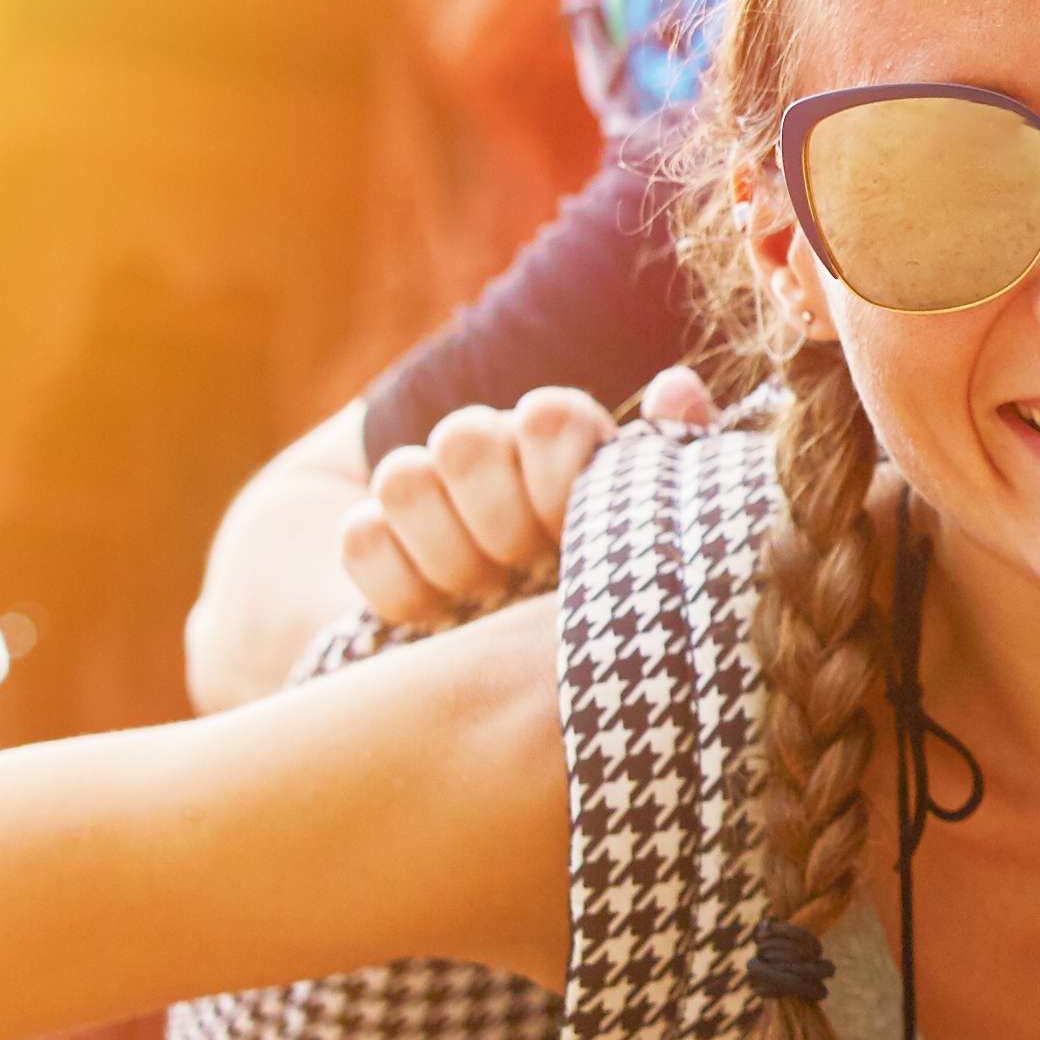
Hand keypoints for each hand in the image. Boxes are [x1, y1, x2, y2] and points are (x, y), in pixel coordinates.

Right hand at [334, 366, 707, 632]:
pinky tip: (431, 609)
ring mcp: (417, 487)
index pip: (546, 418)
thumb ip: (657, 462)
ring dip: (447, 555)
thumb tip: (677, 386)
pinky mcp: (363, 534)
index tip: (565, 533)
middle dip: (498, 525)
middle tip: (518, 569)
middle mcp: (485, 449)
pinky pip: (361, 537)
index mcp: (555, 440)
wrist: (492, 653)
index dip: (555, 481)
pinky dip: (396, 583)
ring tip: (478, 593)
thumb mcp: (627, 536)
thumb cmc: (586, 596)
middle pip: (464, 440)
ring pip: (404, 478)